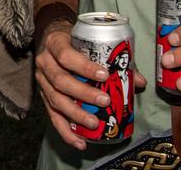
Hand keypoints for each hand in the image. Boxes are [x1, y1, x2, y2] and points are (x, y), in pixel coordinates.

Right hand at [33, 22, 147, 149]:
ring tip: (94, 123)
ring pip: (55, 100)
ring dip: (75, 114)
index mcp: (55, 43)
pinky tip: (79, 142)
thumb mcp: (87, 39)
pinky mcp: (44, 97)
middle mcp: (45, 63)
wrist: (49, 38)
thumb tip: (138, 81)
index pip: (66, 55)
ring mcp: (42, 81)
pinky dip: (65, 132)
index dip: (84, 67)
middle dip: (83, 93)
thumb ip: (112, 57)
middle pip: (60, 80)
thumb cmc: (73, 39)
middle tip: (104, 101)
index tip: (104, 75)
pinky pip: (52, 117)